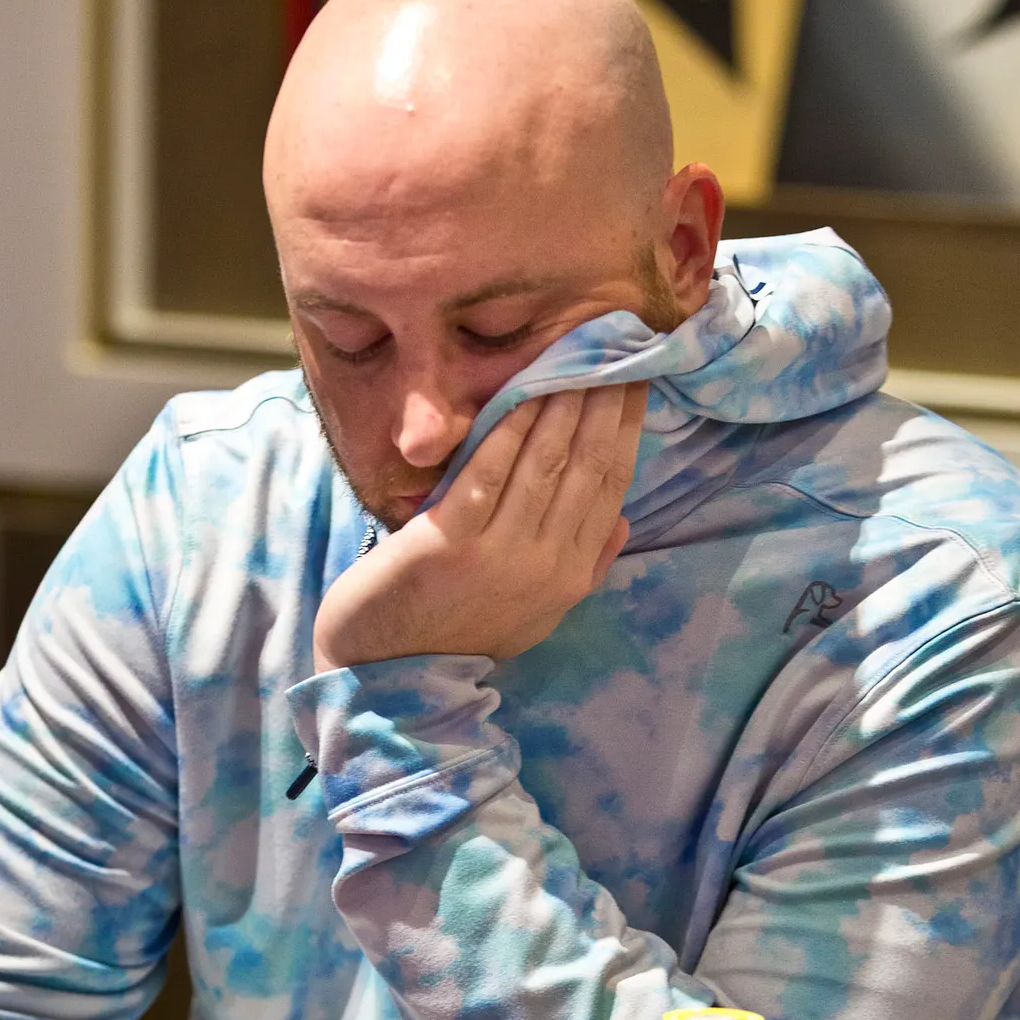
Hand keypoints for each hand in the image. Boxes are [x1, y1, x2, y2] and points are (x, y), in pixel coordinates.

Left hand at [313, 383, 645, 670]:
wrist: (386, 675)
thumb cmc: (456, 630)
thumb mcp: (535, 611)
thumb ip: (583, 565)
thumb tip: (622, 517)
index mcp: (572, 577)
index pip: (612, 486)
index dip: (626, 427)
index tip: (633, 378)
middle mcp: (546, 566)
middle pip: (587, 465)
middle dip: (601, 399)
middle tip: (608, 344)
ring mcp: (500, 555)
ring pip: (546, 461)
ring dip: (560, 400)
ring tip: (570, 352)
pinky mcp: (451, 543)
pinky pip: (488, 472)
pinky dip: (508, 427)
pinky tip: (520, 389)